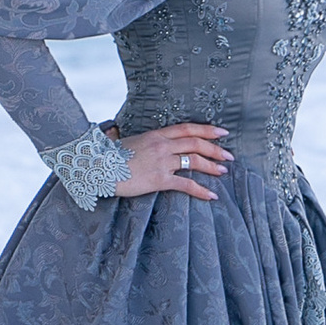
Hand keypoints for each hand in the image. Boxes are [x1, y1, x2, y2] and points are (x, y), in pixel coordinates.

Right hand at [113, 121, 230, 200]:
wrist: (97, 167)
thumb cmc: (107, 156)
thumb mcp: (126, 142)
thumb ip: (138, 140)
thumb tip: (132, 138)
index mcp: (156, 135)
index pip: (187, 128)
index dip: (207, 129)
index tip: (222, 132)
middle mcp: (162, 145)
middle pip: (195, 143)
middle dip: (215, 149)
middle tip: (229, 156)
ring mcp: (161, 162)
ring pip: (194, 160)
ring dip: (211, 166)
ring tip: (223, 172)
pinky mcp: (159, 179)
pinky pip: (185, 184)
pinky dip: (200, 190)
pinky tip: (211, 195)